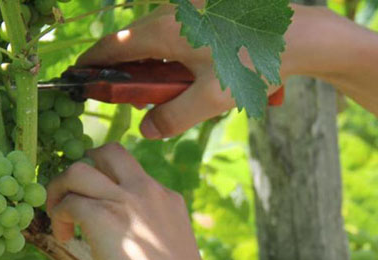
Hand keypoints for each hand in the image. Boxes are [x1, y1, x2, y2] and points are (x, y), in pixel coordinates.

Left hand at [46, 143, 213, 259]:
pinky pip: (68, 202)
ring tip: (58, 214)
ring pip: (77, 169)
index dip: (110, 181)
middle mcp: (146, 190)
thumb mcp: (172, 247)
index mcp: (166, 198)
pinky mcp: (101, 216)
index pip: (132, 172)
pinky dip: (58, 215)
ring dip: (61, 189)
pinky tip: (63, 237)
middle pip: (108, 152)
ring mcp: (124, 200)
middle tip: (72, 194)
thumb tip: (133, 246)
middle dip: (85, 167)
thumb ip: (154, 233)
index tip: (101, 203)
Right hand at [77, 5, 239, 138]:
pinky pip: (177, 35)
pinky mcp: (205, 12)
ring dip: (156, 68)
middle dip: (129, 75)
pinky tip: (197, 77)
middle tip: (136, 103)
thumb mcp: (212, 99)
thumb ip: (174, 117)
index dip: (92, 67)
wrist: (300, 36)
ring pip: (156, 41)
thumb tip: (147, 130)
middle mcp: (170, 14)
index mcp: (163, 32)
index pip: (111, 48)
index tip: (78, 81)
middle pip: (132, 45)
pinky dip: (175, 58)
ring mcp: (188, 10)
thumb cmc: (254, 65)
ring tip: (175, 94)